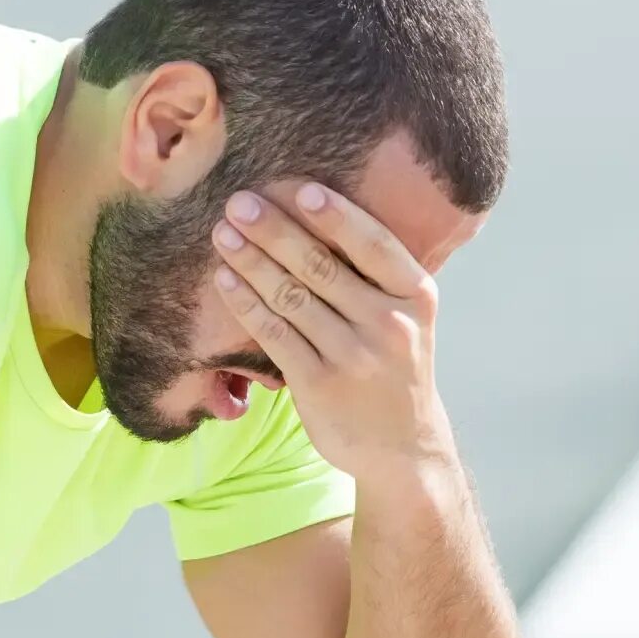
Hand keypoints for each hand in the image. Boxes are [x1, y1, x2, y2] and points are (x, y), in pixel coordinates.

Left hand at [212, 181, 454, 481]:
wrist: (404, 447)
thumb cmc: (396, 367)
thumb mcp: (409, 318)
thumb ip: (377, 277)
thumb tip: (315, 217)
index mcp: (416, 296)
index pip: (374, 245)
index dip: (337, 216)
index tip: (301, 189)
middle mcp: (388, 323)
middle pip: (321, 266)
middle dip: (275, 230)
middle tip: (239, 202)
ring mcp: (353, 356)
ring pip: (291, 297)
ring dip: (251, 261)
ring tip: (222, 233)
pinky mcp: (319, 384)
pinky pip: (274, 334)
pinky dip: (246, 303)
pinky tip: (224, 279)